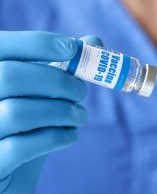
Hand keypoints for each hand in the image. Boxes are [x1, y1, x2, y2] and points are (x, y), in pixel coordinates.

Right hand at [0, 31, 86, 192]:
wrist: (12, 169)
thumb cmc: (29, 122)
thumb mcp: (42, 91)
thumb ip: (63, 65)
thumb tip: (94, 41)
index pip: (1, 45)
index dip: (38, 43)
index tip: (72, 48)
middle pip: (10, 76)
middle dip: (58, 81)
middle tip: (82, 91)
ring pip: (18, 112)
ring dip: (63, 111)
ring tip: (80, 115)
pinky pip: (21, 147)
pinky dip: (57, 137)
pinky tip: (71, 134)